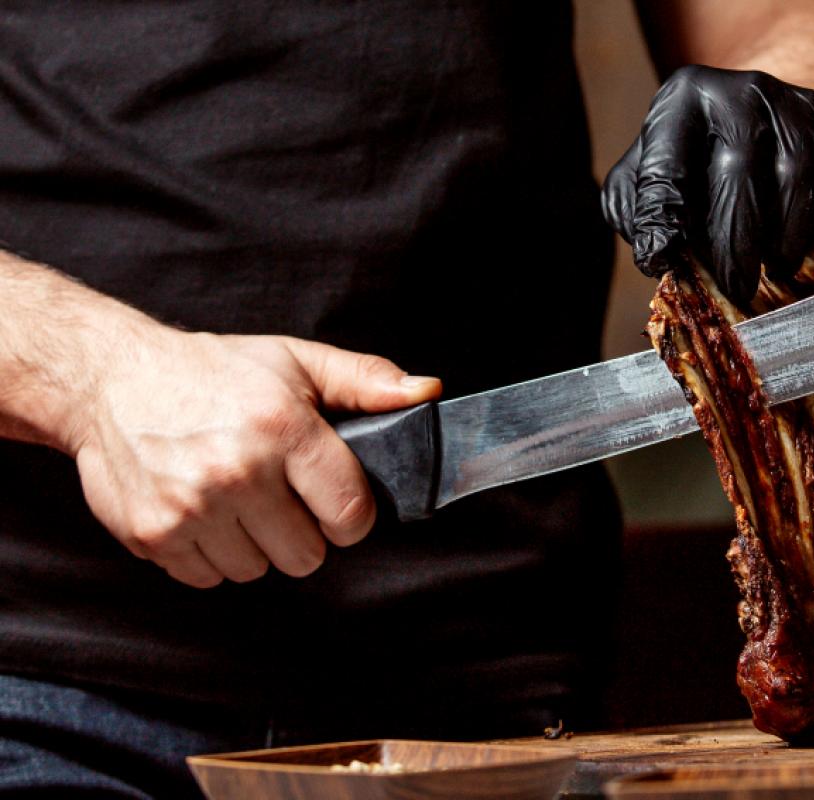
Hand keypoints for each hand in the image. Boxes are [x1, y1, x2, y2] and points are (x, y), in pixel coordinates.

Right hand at [71, 326, 440, 587]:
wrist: (110, 378)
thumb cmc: (213, 372)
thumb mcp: (296, 361)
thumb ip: (366, 381)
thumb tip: (427, 392)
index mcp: (283, 429)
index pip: (350, 516)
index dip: (351, 516)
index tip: (336, 501)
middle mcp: (236, 472)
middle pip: (307, 556)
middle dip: (302, 531)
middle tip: (280, 494)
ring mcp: (190, 508)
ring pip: (257, 571)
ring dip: (254, 544)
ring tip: (236, 498)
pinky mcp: (152, 535)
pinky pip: (208, 578)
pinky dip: (210, 554)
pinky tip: (203, 510)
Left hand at [602, 65, 813, 304]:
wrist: (760, 123)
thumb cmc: (694, 167)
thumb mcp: (646, 179)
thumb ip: (641, 213)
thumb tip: (661, 253)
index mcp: (681, 100)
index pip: (666, 167)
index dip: (662, 220)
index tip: (662, 259)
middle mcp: (741, 90)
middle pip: (739, 170)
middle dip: (736, 242)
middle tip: (736, 288)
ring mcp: (796, 101)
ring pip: (796, 174)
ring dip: (786, 235)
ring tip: (775, 266)